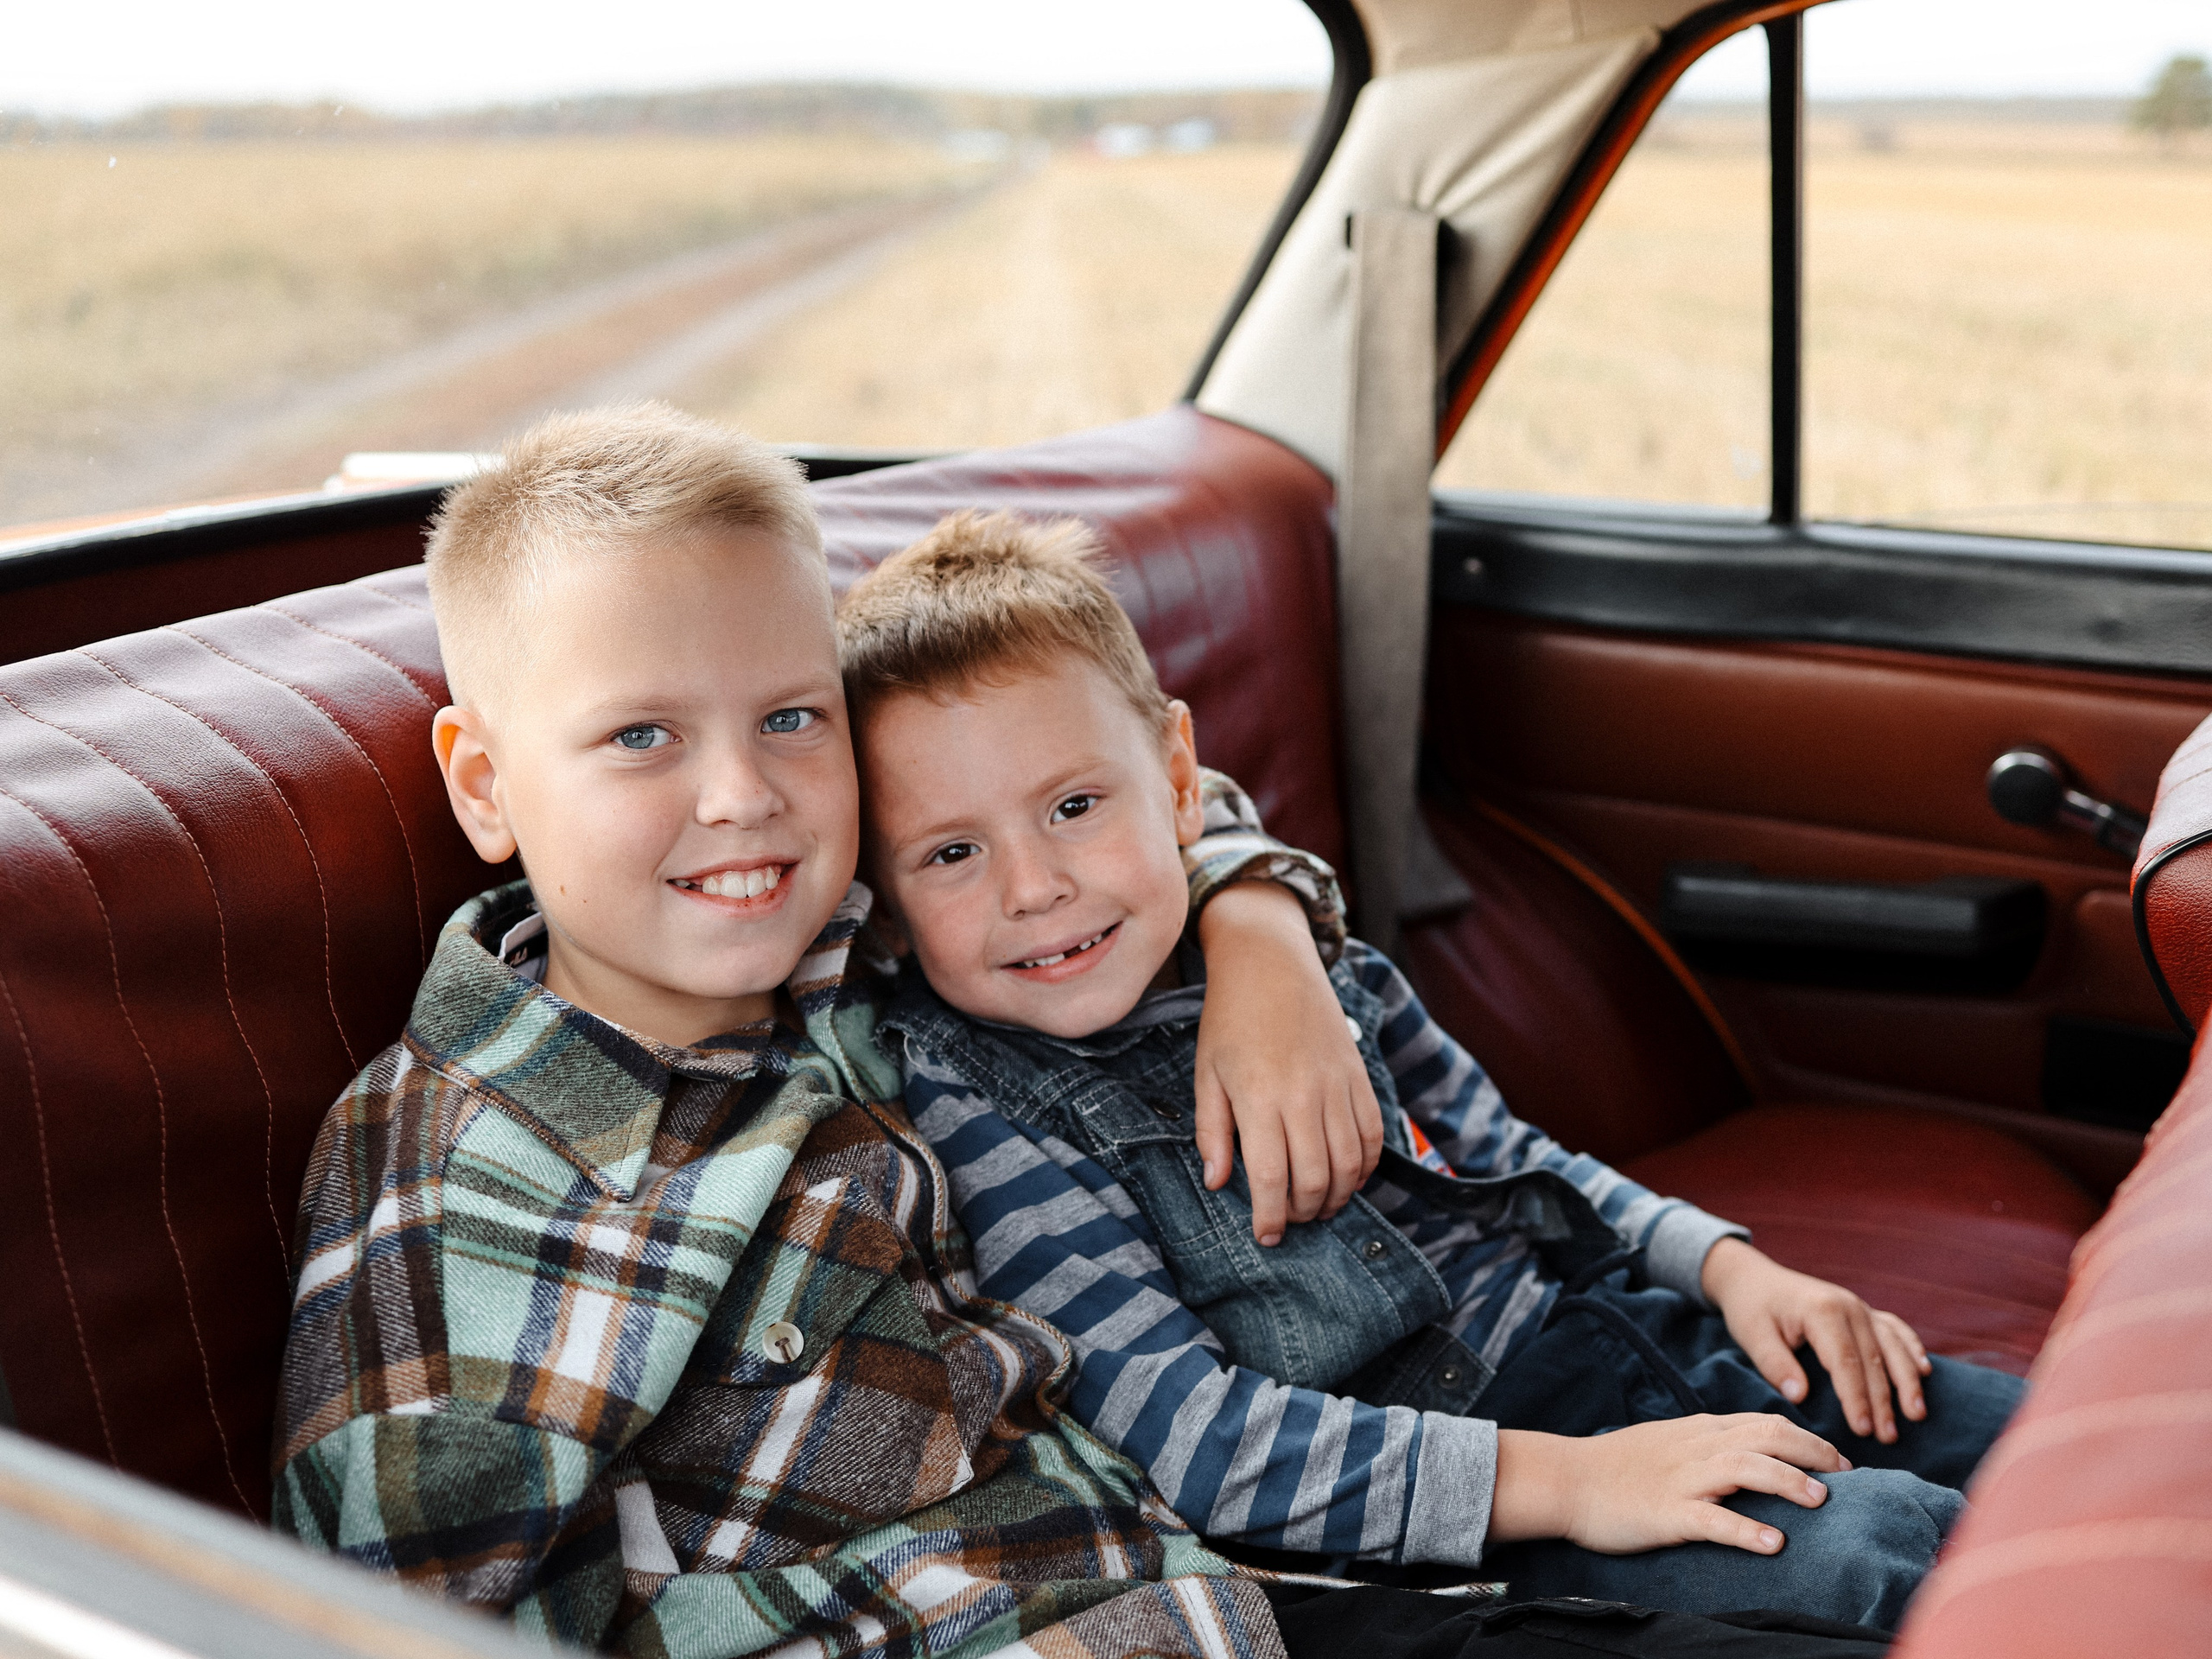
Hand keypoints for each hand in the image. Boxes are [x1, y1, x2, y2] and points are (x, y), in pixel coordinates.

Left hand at [1194, 882, 1383, 1243]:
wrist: (1271, 963)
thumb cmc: (1230, 1019)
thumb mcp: (1206, 1074)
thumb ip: (1211, 1133)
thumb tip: (1218, 1184)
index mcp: (1259, 1099)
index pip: (1272, 1179)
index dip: (1272, 1219)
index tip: (1266, 1236)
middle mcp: (1303, 1097)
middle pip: (1315, 1180)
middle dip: (1303, 1213)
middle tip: (1290, 1220)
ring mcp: (1337, 1086)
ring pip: (1350, 1164)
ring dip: (1336, 1197)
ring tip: (1318, 1206)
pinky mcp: (1358, 1077)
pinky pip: (1373, 1135)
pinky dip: (1365, 1166)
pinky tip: (1347, 1177)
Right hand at [1492, 1416, 1849, 1555]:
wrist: (1567, 1478)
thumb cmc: (1618, 1465)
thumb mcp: (1669, 1441)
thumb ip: (1708, 1443)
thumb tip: (1751, 1451)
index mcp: (1700, 1429)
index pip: (1765, 1423)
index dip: (1807, 1439)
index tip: (1838, 1460)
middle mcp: (1698, 1447)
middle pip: (1766, 1435)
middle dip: (1812, 1452)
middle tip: (1847, 1474)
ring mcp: (1682, 1478)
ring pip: (1746, 1467)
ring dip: (1789, 1481)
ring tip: (1822, 1500)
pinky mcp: (1667, 1512)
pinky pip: (1714, 1520)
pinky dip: (1747, 1529)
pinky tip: (1774, 1543)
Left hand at [1701, 1237, 1931, 1442]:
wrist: (1752, 1277)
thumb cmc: (1751, 1308)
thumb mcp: (1752, 1335)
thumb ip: (1774, 1364)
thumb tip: (1800, 1396)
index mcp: (1821, 1311)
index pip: (1845, 1362)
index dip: (1856, 1397)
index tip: (1862, 1429)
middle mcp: (1848, 1306)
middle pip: (1874, 1359)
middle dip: (1884, 1401)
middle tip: (1889, 1437)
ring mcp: (1859, 1306)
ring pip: (1893, 1346)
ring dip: (1907, 1381)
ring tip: (1917, 1414)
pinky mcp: (1863, 1310)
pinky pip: (1895, 1329)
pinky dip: (1912, 1348)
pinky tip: (1925, 1370)